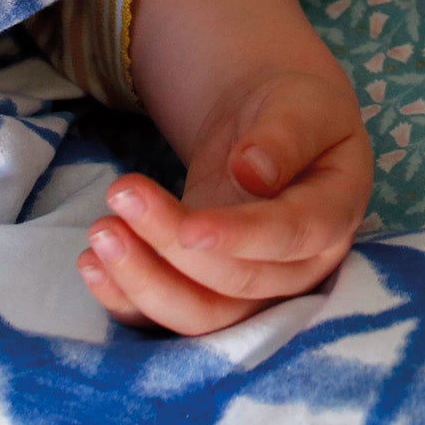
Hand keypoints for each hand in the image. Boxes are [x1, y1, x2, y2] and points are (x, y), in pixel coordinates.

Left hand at [77, 66, 371, 335]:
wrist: (276, 131)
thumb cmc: (296, 114)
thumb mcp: (302, 106)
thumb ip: (285, 136)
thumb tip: (255, 172)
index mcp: (334, 214)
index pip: (291, 237)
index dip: (240, 238)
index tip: (189, 227)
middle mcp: (301, 269)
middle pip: (237, 283)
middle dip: (172, 245)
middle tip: (120, 192)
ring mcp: (256, 293)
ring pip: (203, 316)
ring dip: (145, 282)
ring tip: (99, 233)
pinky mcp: (212, 297)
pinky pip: (171, 318)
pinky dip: (128, 301)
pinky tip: (91, 266)